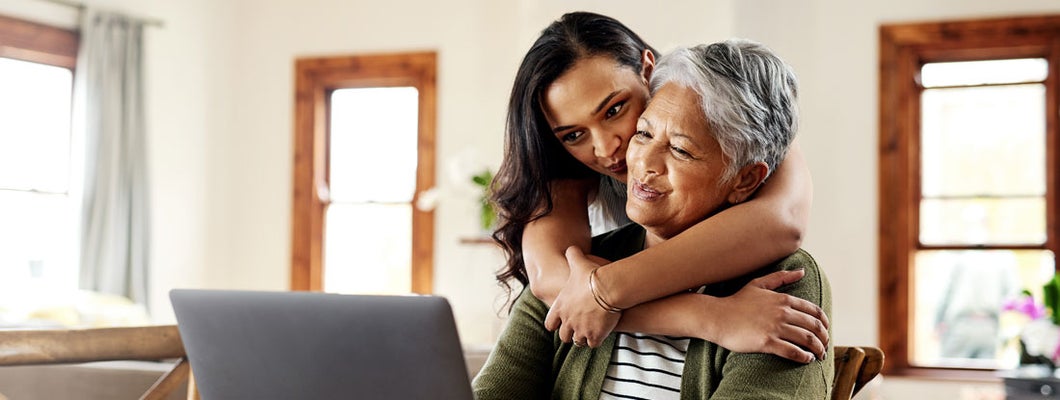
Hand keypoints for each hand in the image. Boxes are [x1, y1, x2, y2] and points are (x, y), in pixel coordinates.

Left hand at [543, 246, 619, 347]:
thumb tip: (571, 248)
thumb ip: (572, 255)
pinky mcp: (595, 336)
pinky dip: (596, 340)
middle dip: (569, 334)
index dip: (554, 324)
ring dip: (583, 338)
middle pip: (563, 336)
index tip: (558, 325)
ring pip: (578, 342)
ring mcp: (581, 330)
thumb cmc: (592, 275)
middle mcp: (567, 321)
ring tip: (589, 334)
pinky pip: (593, 344)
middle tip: (576, 330)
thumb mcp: (579, 262)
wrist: (608, 288)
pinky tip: (600, 335)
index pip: (550, 323)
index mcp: (560, 307)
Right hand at [708, 269, 828, 362]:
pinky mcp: (767, 342)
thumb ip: (781, 277)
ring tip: (819, 355)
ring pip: (807, 339)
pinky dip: (804, 357)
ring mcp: (775, 327)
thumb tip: (802, 271)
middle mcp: (782, 312)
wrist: (717, 317)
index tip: (825, 331)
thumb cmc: (737, 301)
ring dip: (817, 349)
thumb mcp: (759, 284)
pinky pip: (792, 351)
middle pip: (814, 326)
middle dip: (824, 338)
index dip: (824, 323)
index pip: (814, 311)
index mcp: (783, 299)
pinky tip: (806, 359)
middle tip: (824, 346)